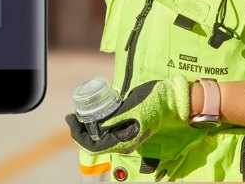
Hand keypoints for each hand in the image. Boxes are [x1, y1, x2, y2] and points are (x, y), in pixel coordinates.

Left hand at [65, 75, 191, 154]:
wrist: (174, 99)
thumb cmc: (155, 101)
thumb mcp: (131, 107)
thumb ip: (114, 117)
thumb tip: (94, 123)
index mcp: (125, 140)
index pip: (93, 145)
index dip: (77, 134)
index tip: (71, 118)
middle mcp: (125, 143)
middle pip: (95, 143)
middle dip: (81, 131)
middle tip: (72, 115)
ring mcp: (128, 138)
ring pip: (102, 139)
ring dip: (89, 129)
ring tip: (81, 114)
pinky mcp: (130, 131)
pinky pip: (110, 133)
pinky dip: (99, 126)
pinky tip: (95, 115)